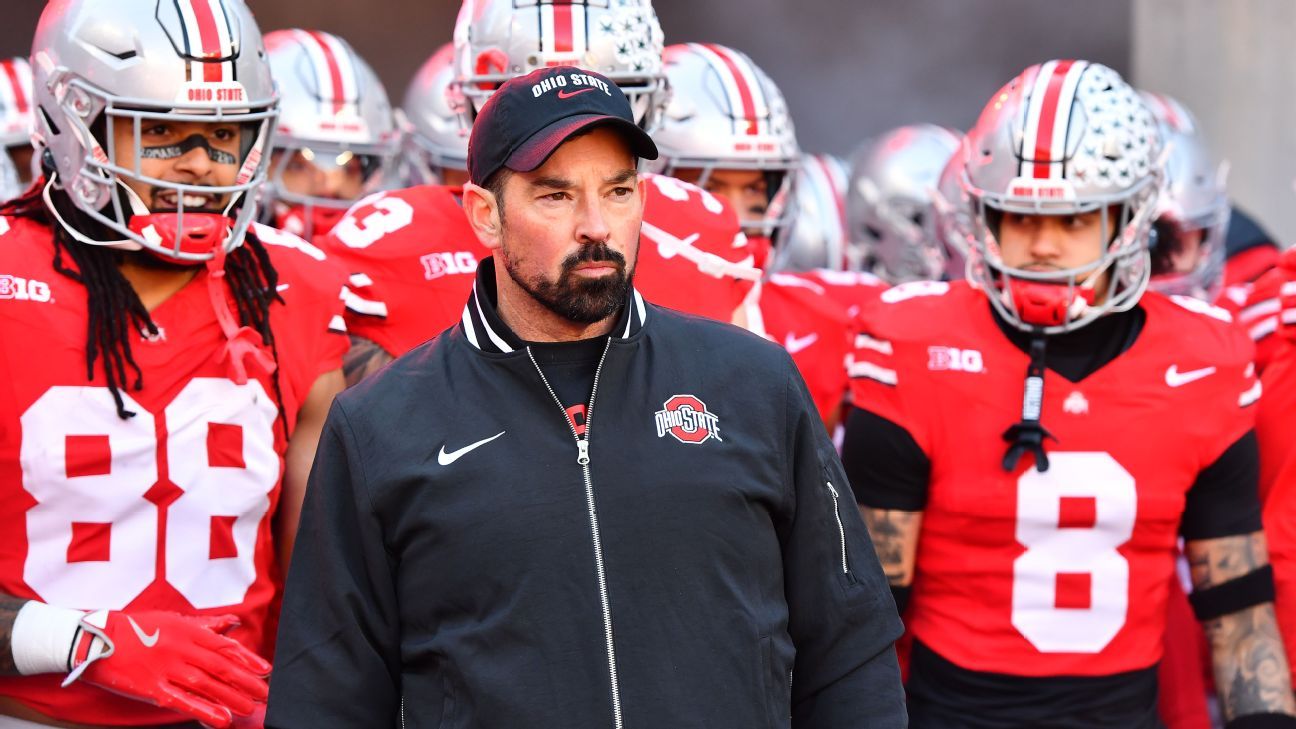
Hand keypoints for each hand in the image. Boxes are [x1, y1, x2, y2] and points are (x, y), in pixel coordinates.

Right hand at [68, 610, 269, 727]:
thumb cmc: (136, 629)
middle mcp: (180, 649)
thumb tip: (232, 623)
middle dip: (245, 682)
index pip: (224, 647)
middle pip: (219, 668)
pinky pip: (181, 701)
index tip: (265, 670)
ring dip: (230, 698)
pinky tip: (220, 718)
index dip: (247, 660)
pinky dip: (203, 710)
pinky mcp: (150, 688)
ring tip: (248, 708)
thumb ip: (204, 625)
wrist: (96, 639)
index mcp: (187, 631)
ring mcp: (166, 669)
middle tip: (264, 694)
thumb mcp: (172, 620)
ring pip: (205, 685)